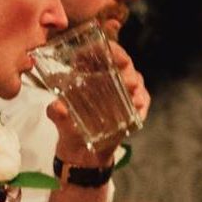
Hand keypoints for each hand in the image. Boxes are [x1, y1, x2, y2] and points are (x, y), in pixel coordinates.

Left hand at [47, 43, 149, 168]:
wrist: (82, 153)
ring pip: (136, 80)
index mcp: (91, 73)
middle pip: (123, 63)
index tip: (106, 49)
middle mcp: (110, 78)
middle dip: (126, 66)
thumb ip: (57, 111)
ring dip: (136, 86)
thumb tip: (58, 107)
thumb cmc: (70, 127)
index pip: (101, 53)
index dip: (105, 48)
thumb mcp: (59, 117)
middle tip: (128, 80)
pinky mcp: (133, 107)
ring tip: (134, 96)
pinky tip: (138, 108)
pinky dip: (142, 103)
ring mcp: (124, 92)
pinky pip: (143, 101)